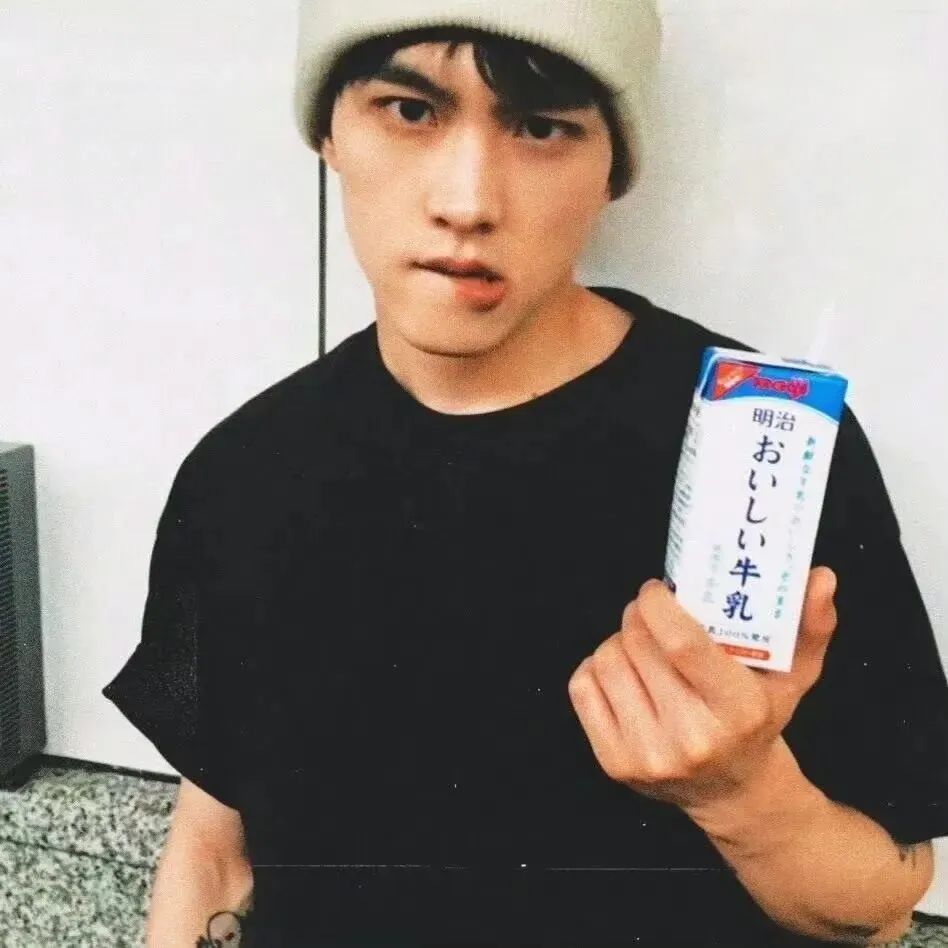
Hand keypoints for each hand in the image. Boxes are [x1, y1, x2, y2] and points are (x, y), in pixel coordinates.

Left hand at [567, 567, 837, 813]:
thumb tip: (821, 576)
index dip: (658, 604)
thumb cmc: (760, 720)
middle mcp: (691, 738)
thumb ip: (812, 624)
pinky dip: (598, 669)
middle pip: (638, 644)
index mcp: (738, 710)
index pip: (681, 642)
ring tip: (645, 648)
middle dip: (640, 616)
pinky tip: (626, 675)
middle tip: (654, 614)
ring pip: (607, 660)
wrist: (731, 792)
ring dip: (620, 641)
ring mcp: (648, 755)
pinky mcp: (614, 763)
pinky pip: (582, 686)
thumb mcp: (794, 675)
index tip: (658, 589)